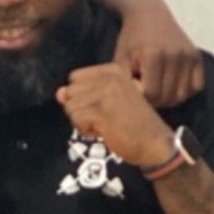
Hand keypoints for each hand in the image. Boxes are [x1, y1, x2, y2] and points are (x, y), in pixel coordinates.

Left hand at [56, 63, 174, 168]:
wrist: (155, 143)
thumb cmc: (134, 124)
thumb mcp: (109, 102)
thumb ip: (83, 95)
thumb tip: (58, 93)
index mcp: (112, 70)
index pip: (75, 78)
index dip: (82, 96)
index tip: (102, 107)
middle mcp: (108, 77)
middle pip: (70, 92)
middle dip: (80, 109)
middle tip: (103, 118)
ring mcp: (105, 93)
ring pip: (70, 107)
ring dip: (82, 122)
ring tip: (104, 125)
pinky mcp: (101, 111)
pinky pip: (76, 119)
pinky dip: (86, 130)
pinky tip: (104, 132)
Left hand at [112, 0, 203, 106]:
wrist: (150, 13)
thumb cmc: (131, 38)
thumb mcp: (120, 58)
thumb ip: (125, 82)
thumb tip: (134, 105)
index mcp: (154, 55)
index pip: (152, 94)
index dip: (143, 100)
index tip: (137, 91)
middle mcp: (174, 55)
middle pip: (168, 97)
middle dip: (156, 102)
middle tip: (147, 94)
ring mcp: (188, 55)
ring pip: (182, 95)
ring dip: (170, 99)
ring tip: (160, 91)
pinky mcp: (196, 56)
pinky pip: (197, 87)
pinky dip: (186, 92)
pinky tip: (174, 86)